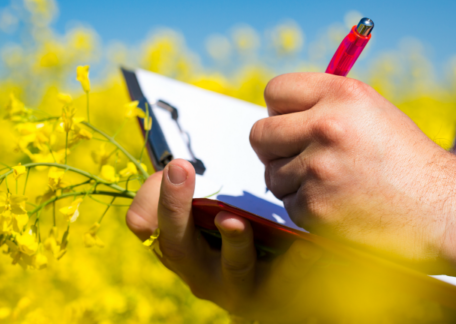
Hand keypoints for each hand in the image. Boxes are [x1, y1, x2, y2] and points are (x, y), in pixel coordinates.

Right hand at [126, 159, 326, 320]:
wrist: (276, 282)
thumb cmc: (229, 237)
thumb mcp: (196, 214)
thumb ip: (170, 197)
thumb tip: (157, 199)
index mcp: (178, 250)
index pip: (149, 226)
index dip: (153, 197)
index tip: (172, 164)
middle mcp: (201, 273)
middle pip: (178, 247)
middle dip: (175, 208)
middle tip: (181, 169)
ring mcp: (238, 286)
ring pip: (231, 266)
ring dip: (232, 242)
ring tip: (233, 220)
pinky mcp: (276, 292)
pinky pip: (285, 278)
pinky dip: (295, 262)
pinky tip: (306, 246)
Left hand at [249, 73, 455, 279]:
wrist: (443, 210)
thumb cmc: (406, 160)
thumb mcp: (372, 111)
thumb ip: (324, 103)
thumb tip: (276, 111)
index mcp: (342, 94)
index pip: (274, 91)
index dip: (279, 111)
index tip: (291, 124)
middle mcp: (327, 126)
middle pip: (259, 134)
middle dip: (273, 148)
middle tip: (300, 157)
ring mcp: (318, 169)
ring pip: (271, 173)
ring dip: (293, 182)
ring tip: (333, 184)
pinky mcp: (314, 207)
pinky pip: (287, 204)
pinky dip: (306, 208)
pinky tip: (339, 205)